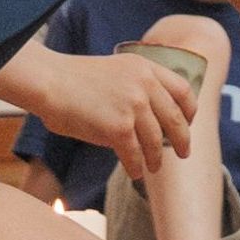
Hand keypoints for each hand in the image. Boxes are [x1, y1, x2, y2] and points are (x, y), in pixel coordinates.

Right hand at [35, 51, 197, 190]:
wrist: (50, 82)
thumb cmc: (73, 80)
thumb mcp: (115, 71)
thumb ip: (136, 88)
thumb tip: (151, 121)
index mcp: (145, 67)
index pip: (183, 89)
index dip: (190, 110)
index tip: (189, 122)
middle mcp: (145, 83)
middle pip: (176, 118)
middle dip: (182, 139)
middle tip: (183, 152)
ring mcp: (134, 105)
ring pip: (155, 140)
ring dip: (155, 158)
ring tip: (151, 168)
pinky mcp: (119, 127)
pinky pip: (135, 154)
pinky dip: (136, 166)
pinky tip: (134, 172)